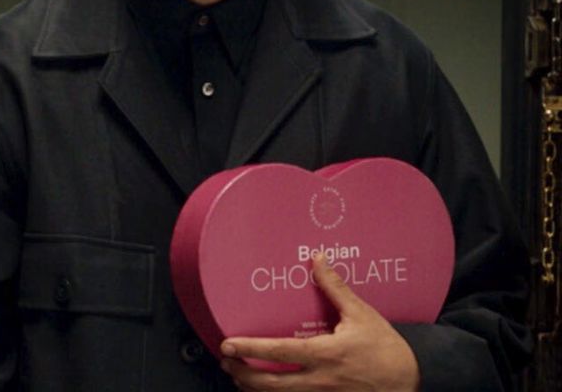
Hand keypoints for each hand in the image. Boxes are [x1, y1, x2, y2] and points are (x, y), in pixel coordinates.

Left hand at [219, 254, 419, 390]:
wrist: (411, 382)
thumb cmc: (385, 349)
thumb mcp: (361, 314)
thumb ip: (335, 287)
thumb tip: (317, 258)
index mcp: (325, 355)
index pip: (279, 353)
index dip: (251, 349)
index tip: (228, 344)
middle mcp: (319, 381)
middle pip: (270, 385)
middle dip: (242, 374)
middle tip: (226, 361)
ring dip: (253, 389)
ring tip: (238, 376)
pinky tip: (265, 390)